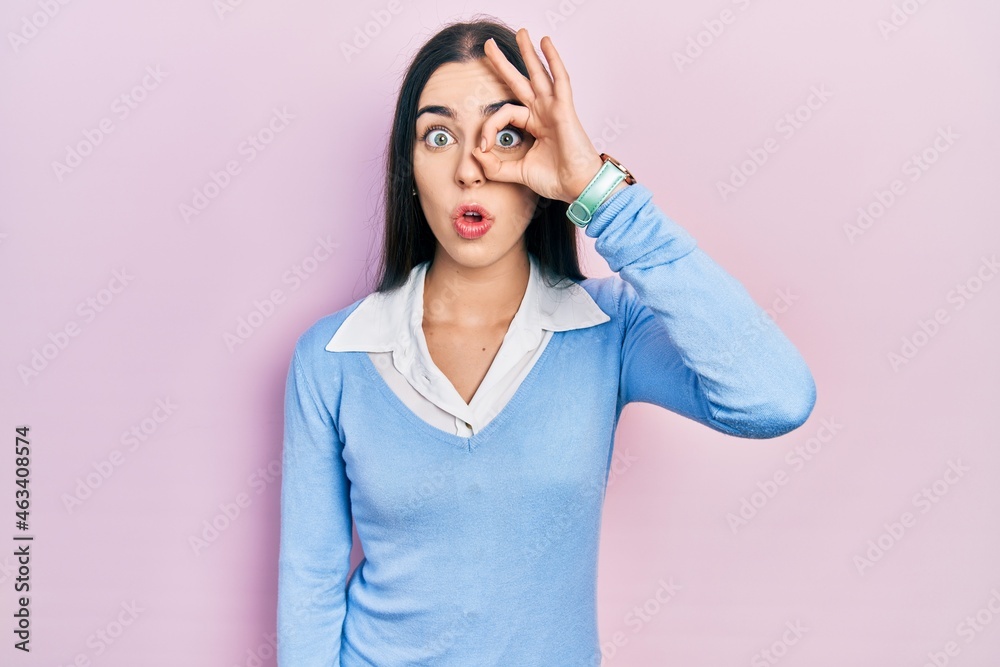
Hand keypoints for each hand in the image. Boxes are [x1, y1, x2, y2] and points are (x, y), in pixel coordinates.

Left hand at [473, 28, 604, 203]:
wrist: (577, 186)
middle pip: (520, 81)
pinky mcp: (565, 108)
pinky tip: (546, 42)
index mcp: (533, 125)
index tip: (482, 148)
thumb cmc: (555, 179)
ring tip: (521, 32)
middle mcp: (543, 113)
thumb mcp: (517, 172)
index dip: (489, 128)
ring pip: (539, 74)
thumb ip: (495, 166)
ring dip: (528, 52)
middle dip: (504, 63)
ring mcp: (554, 108)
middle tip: (488, 46)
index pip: (504, 114)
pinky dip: (553, 60)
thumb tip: (476, 154)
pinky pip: (559, 79)